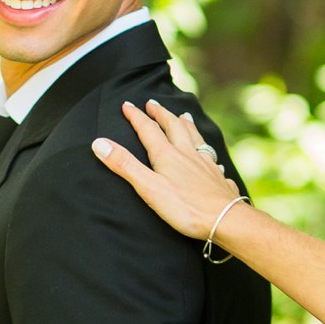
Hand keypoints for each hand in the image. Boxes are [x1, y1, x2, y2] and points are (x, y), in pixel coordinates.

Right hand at [92, 100, 243, 240]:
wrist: (225, 219)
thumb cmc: (185, 207)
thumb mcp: (148, 187)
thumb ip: (125, 165)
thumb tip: (99, 143)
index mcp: (167, 155)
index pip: (148, 130)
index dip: (136, 116)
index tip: (127, 105)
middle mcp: (187, 154)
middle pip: (174, 127)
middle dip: (161, 114)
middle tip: (153, 103)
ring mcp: (206, 165)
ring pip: (195, 138)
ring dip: (187, 125)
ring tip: (185, 116)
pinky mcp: (218, 178)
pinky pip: (212, 159)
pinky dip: (208, 152)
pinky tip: (212, 157)